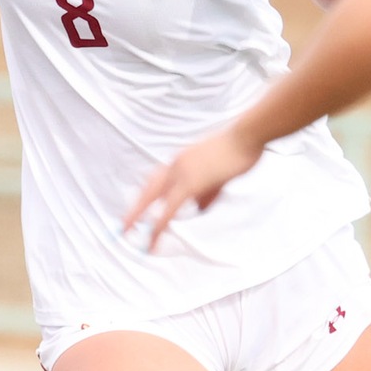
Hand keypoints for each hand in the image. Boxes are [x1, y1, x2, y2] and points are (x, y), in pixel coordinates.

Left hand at [124, 125, 263, 252]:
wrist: (247, 136)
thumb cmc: (239, 151)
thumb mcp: (220, 175)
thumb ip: (207, 192)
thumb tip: (199, 208)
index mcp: (181, 160)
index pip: (157, 179)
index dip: (147, 196)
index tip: (139, 208)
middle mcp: (176, 164)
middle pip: (148, 189)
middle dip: (135, 209)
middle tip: (123, 226)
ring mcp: (181, 172)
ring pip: (154, 199)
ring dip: (141, 217)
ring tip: (130, 233)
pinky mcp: (190, 183)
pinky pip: (169, 208)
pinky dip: (160, 223)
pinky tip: (154, 234)